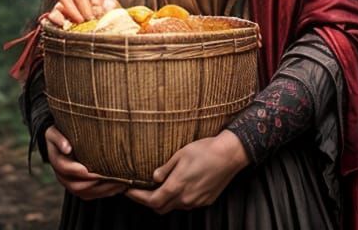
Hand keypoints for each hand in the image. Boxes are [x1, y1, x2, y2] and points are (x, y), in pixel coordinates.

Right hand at [45, 125, 126, 199]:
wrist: (63, 140)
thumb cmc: (61, 133)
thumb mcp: (54, 132)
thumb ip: (58, 138)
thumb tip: (67, 148)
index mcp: (56, 160)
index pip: (64, 168)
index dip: (75, 170)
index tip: (87, 169)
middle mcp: (62, 176)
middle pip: (76, 186)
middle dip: (93, 182)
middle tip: (109, 175)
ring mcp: (71, 183)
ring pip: (85, 193)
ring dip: (102, 189)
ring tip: (119, 181)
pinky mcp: (81, 188)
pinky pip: (92, 195)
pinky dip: (105, 192)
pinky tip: (119, 185)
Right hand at [47, 0, 118, 26]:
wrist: (98, 37)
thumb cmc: (108, 22)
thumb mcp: (113, 14)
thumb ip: (110, 9)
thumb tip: (100, 10)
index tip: (98, 8)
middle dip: (84, 4)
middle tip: (90, 18)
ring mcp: (66, 3)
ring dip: (72, 10)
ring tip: (81, 23)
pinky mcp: (57, 16)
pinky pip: (53, 12)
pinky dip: (56, 18)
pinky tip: (64, 25)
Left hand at [125, 130, 249, 212]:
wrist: (229, 154)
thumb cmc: (205, 150)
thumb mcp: (181, 154)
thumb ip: (166, 168)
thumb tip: (154, 177)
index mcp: (177, 186)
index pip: (152, 201)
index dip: (138, 198)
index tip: (129, 191)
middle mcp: (185, 198)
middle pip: (161, 208)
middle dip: (149, 201)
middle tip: (142, 190)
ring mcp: (196, 201)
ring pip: (174, 206)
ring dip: (166, 200)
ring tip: (162, 186)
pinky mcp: (205, 201)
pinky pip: (187, 203)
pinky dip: (179, 198)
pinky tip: (181, 185)